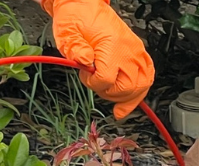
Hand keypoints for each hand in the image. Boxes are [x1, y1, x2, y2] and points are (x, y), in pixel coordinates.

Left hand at [42, 0, 153, 118]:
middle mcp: (127, 49)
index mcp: (111, 45)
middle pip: (129, 87)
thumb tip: (85, 63)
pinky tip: (131, 97)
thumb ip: (76, 51)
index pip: (106, 80)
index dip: (93, 84)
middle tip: (98, 88)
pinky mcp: (136, 51)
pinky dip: (140, 88)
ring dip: (129, 97)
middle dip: (111, 94)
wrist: (85, 5)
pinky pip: (147, 73)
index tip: (85, 77)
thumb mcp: (68, 34)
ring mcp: (134, 50)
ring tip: (118, 105)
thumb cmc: (76, 18)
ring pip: (143, 83)